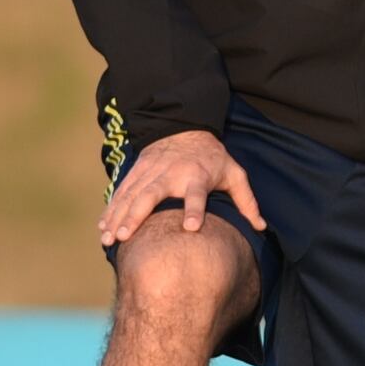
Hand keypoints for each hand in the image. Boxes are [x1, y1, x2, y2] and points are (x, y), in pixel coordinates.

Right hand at [98, 126, 265, 247]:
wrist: (185, 127)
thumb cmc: (213, 157)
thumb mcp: (234, 173)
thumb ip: (247, 201)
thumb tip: (262, 227)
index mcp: (197, 176)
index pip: (197, 195)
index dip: (195, 210)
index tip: (191, 228)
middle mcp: (171, 174)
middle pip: (152, 195)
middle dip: (136, 216)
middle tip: (125, 236)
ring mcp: (151, 172)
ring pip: (131, 195)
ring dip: (118, 216)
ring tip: (109, 238)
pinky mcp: (137, 171)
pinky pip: (122, 192)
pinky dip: (111, 209)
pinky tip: (102, 226)